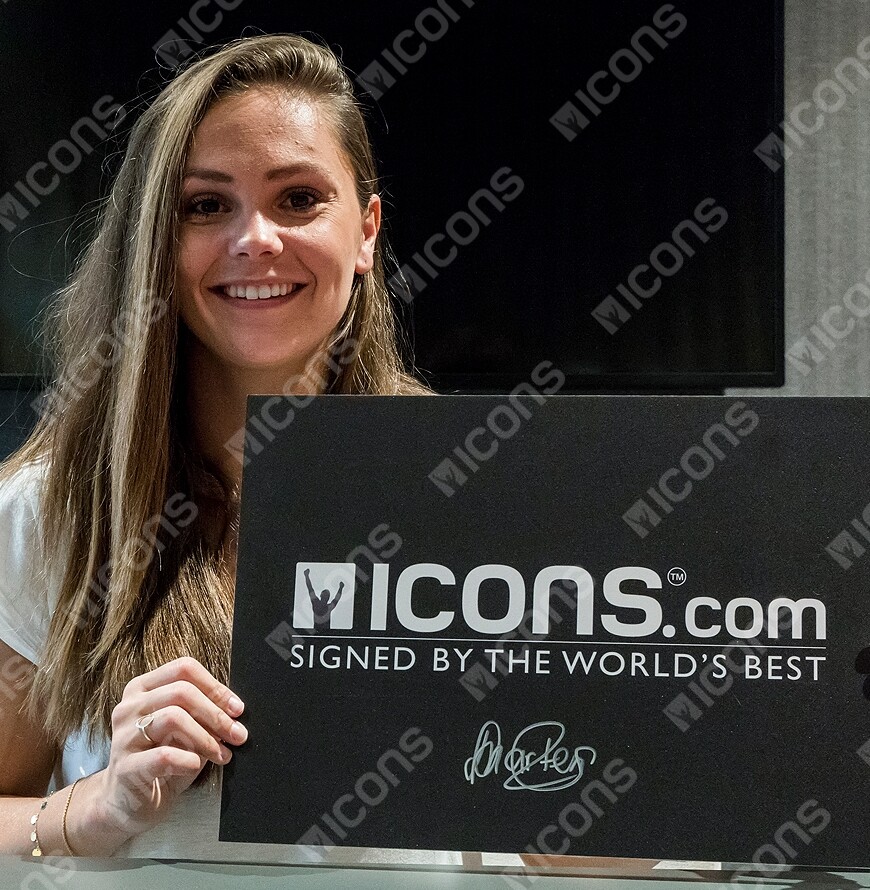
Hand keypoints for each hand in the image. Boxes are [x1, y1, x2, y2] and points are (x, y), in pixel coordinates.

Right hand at [77, 656, 247, 847]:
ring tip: (222, 754)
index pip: (183, 669)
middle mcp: (129, 707)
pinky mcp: (123, 768)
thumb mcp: (186, 730)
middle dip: (216, 714)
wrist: (129, 804)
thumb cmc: (163, 759)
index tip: (237, 709)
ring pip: (173, 718)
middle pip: (181, 692)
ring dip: (206, 737)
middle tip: (237, 735)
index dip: (215, 687)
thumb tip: (235, 710)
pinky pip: (163, 755)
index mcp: (143, 688)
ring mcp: (123, 736)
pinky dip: (187, 759)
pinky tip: (195, 765)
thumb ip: (202, 713)